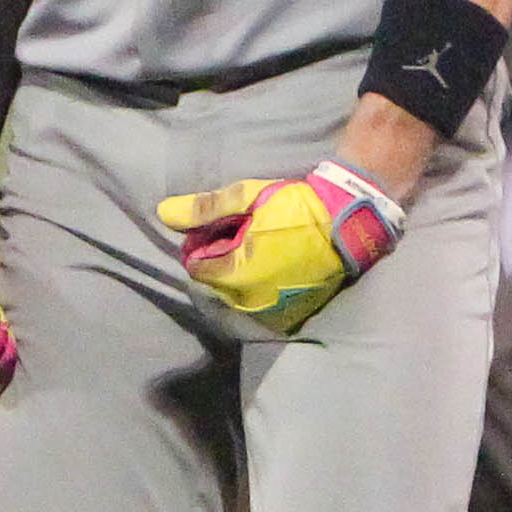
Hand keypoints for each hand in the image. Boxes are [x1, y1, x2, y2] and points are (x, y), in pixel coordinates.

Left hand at [157, 160, 402, 334]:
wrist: (348, 222)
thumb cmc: (297, 205)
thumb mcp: (249, 197)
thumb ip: (204, 209)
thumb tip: (163, 214)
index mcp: (235, 272)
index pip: (196, 267)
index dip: (200, 245)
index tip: (215, 228)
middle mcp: (250, 298)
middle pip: (214, 284)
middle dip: (218, 260)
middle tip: (237, 233)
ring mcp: (273, 309)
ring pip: (236, 296)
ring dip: (237, 275)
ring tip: (254, 248)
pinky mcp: (292, 313)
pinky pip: (260, 304)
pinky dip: (258, 287)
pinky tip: (271, 263)